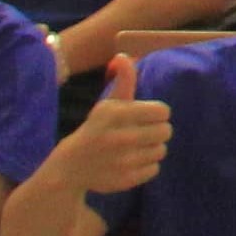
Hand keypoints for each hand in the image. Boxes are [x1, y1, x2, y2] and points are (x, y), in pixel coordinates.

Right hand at [61, 56, 171, 191]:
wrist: (69, 167)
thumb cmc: (95, 129)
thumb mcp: (107, 104)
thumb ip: (123, 80)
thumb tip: (124, 56)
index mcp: (117, 113)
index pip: (163, 111)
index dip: (156, 114)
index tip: (144, 117)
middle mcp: (122, 137)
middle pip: (166, 131)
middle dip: (156, 131)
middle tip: (140, 133)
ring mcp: (124, 160)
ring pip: (162, 150)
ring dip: (152, 149)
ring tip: (135, 148)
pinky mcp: (126, 179)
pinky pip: (155, 169)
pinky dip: (146, 166)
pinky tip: (131, 162)